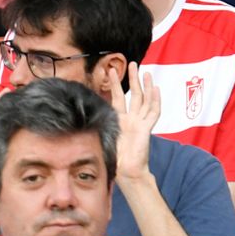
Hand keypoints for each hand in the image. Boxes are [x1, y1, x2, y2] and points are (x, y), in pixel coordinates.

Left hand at [106, 64, 159, 183]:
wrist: (126, 172)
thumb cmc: (114, 159)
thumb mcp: (102, 139)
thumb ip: (97, 128)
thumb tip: (78, 117)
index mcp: (120, 120)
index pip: (117, 98)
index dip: (114, 85)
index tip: (109, 71)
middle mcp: (132, 119)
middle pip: (134, 94)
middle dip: (133, 79)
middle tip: (132, 63)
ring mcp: (141, 122)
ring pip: (145, 100)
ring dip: (146, 86)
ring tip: (145, 72)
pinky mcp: (146, 128)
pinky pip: (153, 112)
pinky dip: (155, 100)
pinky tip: (156, 89)